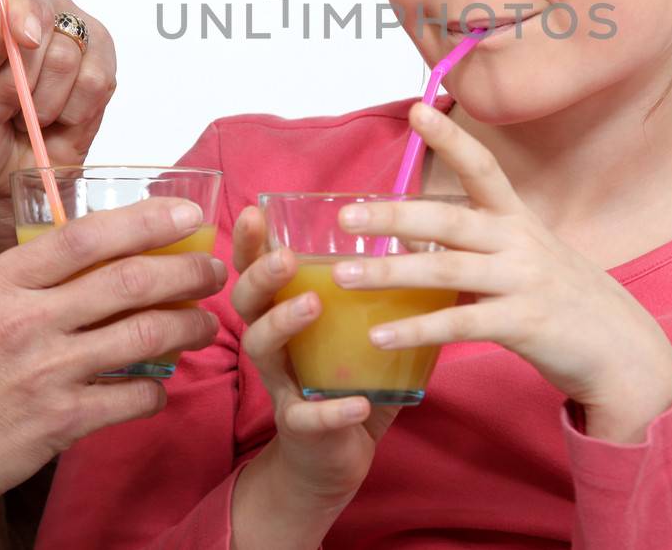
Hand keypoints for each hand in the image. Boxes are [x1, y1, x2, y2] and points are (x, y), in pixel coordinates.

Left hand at [0, 0, 116, 263]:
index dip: (16, 0)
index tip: (19, 38)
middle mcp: (26, 11)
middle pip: (43, 12)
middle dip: (18, 73)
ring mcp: (68, 35)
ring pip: (68, 52)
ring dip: (40, 100)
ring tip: (21, 115)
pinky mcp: (100, 65)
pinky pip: (98, 79)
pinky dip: (70, 111)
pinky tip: (52, 120)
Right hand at [0, 197, 224, 547]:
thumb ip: (30, 279)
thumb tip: (100, 252)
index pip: (86, 237)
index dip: (147, 220)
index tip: (189, 215)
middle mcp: (24, 321)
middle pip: (129, 282)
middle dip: (186, 272)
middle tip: (213, 270)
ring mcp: (44, 372)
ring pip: (145, 336)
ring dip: (188, 326)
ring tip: (205, 322)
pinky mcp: (60, 422)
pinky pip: (135, 397)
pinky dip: (159, 389)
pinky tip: (162, 385)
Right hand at [227, 205, 400, 548]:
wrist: (332, 459)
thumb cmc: (346, 379)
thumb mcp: (358, 330)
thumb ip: (380, 290)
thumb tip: (424, 238)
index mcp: (283, 313)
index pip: (257, 269)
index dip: (250, 242)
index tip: (255, 212)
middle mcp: (273, 344)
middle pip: (247, 301)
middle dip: (261, 275)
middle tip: (286, 257)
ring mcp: (281, 386)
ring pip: (262, 348)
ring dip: (283, 324)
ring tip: (312, 305)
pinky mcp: (300, 428)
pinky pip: (307, 417)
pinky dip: (331, 410)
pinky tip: (357, 402)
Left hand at [333, 102, 671, 442]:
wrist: (624, 350)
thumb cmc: (564, 300)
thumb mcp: (526, 258)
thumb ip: (477, 243)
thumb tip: (415, 232)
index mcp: (517, 219)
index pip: (483, 168)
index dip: (451, 139)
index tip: (417, 110)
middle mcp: (519, 242)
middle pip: (449, 220)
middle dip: (393, 215)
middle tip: (344, 216)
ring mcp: (522, 282)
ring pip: (446, 269)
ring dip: (390, 272)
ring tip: (344, 275)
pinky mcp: (523, 324)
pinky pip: (460, 324)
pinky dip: (417, 329)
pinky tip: (379, 334)